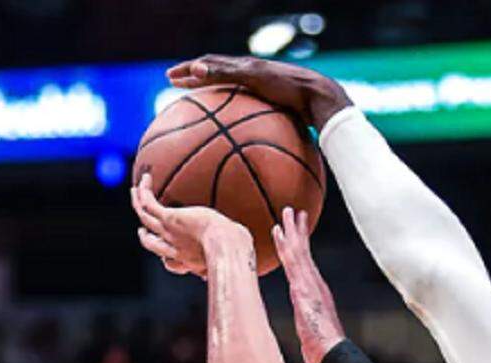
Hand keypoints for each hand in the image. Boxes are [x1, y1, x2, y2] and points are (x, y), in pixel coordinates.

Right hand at [132, 174, 249, 277]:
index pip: (173, 264)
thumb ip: (235, 249)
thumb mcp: (236, 251)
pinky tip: (146, 178)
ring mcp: (169, 234)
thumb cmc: (237, 251)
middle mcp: (176, 251)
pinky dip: (143, 191)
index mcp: (191, 262)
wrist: (227, 246)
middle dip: (146, 237)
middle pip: (152, 246)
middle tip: (142, 229)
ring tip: (135, 191)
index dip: (168, 259)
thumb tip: (245, 246)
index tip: (171, 254)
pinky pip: (147, 204)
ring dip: (138, 204)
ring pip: (144, 219)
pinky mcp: (168, 219)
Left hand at [166, 55, 351, 130]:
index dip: (204, 82)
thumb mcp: (286, 131)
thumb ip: (271, 144)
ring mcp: (250, 70)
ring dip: (191, 69)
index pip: (224, 80)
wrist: (320, 100)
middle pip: (213, 69)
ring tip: (171, 76)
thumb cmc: (308, 118)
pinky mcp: (253, 71)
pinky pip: (226, 72)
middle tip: (170, 78)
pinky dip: (209, 72)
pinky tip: (194, 75)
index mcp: (254, 84)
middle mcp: (249, 73)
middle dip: (190, 73)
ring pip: (213, 65)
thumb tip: (264, 169)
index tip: (188, 89)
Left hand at [272, 207, 345, 362]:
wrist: (332, 351)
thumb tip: (310, 340)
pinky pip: (293, 260)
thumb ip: (309, 330)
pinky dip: (286, 244)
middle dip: (297, 230)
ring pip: (298, 251)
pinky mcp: (302, 287)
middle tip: (292, 211)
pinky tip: (280, 231)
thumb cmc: (324, 349)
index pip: (305, 265)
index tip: (296, 231)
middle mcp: (314, 284)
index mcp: (315, 292)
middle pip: (303, 252)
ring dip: (291, 230)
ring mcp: (309, 284)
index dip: (299, 247)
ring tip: (286, 211)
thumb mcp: (312, 336)